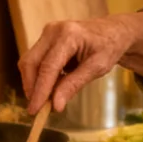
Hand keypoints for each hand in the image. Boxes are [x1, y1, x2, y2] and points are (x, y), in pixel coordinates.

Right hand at [19, 13, 142, 113]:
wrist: (113, 31)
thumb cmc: (109, 47)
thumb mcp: (97, 68)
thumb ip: (74, 85)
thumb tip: (55, 105)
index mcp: (69, 35)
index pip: (48, 67)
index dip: (40, 91)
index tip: (35, 111)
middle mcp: (53, 30)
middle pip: (31, 63)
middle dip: (31, 88)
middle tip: (37, 109)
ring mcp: (47, 33)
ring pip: (29, 62)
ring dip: (34, 83)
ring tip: (47, 100)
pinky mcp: (45, 39)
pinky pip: (35, 61)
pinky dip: (39, 77)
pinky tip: (52, 87)